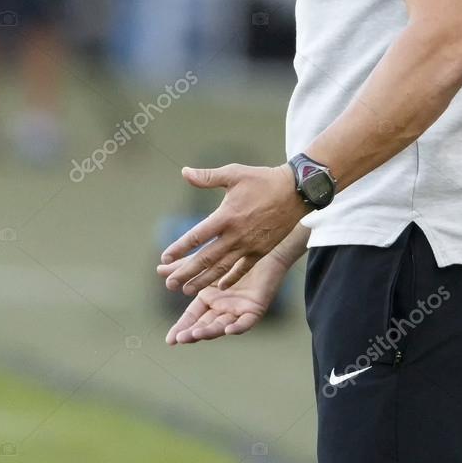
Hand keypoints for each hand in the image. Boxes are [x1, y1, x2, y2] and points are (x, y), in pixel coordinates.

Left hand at [156, 162, 306, 296]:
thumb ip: (208, 177)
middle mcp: (235, 234)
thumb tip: (184, 172)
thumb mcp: (234, 173)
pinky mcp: (261, 250)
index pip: (197, 235)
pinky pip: (243, 268)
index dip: (180, 247)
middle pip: (206, 258)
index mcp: (226, 216)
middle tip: (170, 284)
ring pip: (222, 268)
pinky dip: (230, 278)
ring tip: (188, 290)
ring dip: (203, 280)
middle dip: (187, 272)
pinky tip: (219, 286)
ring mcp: (249, 245)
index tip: (165, 256)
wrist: (296, 191)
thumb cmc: (263, 179)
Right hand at [165, 252, 286, 345]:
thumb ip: (184, 267)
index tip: (169, 340)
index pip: (192, 317)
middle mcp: (222, 308)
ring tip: (195, 334)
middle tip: (180, 339)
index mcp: (209, 299)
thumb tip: (159, 270)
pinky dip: (237, 327)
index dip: (181, 328)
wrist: (261, 245)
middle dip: (192, 333)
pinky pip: (246, 322)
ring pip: (222, 326)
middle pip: (204, 325)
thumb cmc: (234, 253)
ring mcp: (237, 310)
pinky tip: (229, 330)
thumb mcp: (205, 260)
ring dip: (209, 332)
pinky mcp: (254, 309)